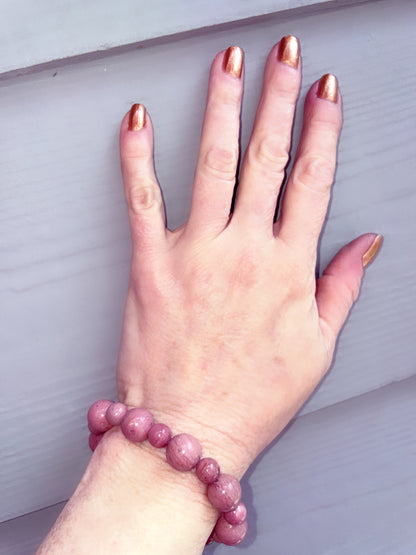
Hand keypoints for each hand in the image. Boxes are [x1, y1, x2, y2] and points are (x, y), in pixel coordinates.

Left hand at [116, 37, 380, 476]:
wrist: (190, 432)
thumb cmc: (252, 397)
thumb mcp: (317, 348)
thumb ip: (341, 288)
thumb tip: (368, 244)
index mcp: (288, 270)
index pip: (313, 182)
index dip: (323, 131)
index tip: (326, 94)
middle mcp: (244, 252)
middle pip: (268, 159)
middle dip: (279, 99)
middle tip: (285, 57)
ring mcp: (195, 254)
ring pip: (213, 164)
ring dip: (223, 107)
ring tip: (230, 64)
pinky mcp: (150, 265)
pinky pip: (141, 199)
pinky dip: (137, 156)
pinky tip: (138, 120)